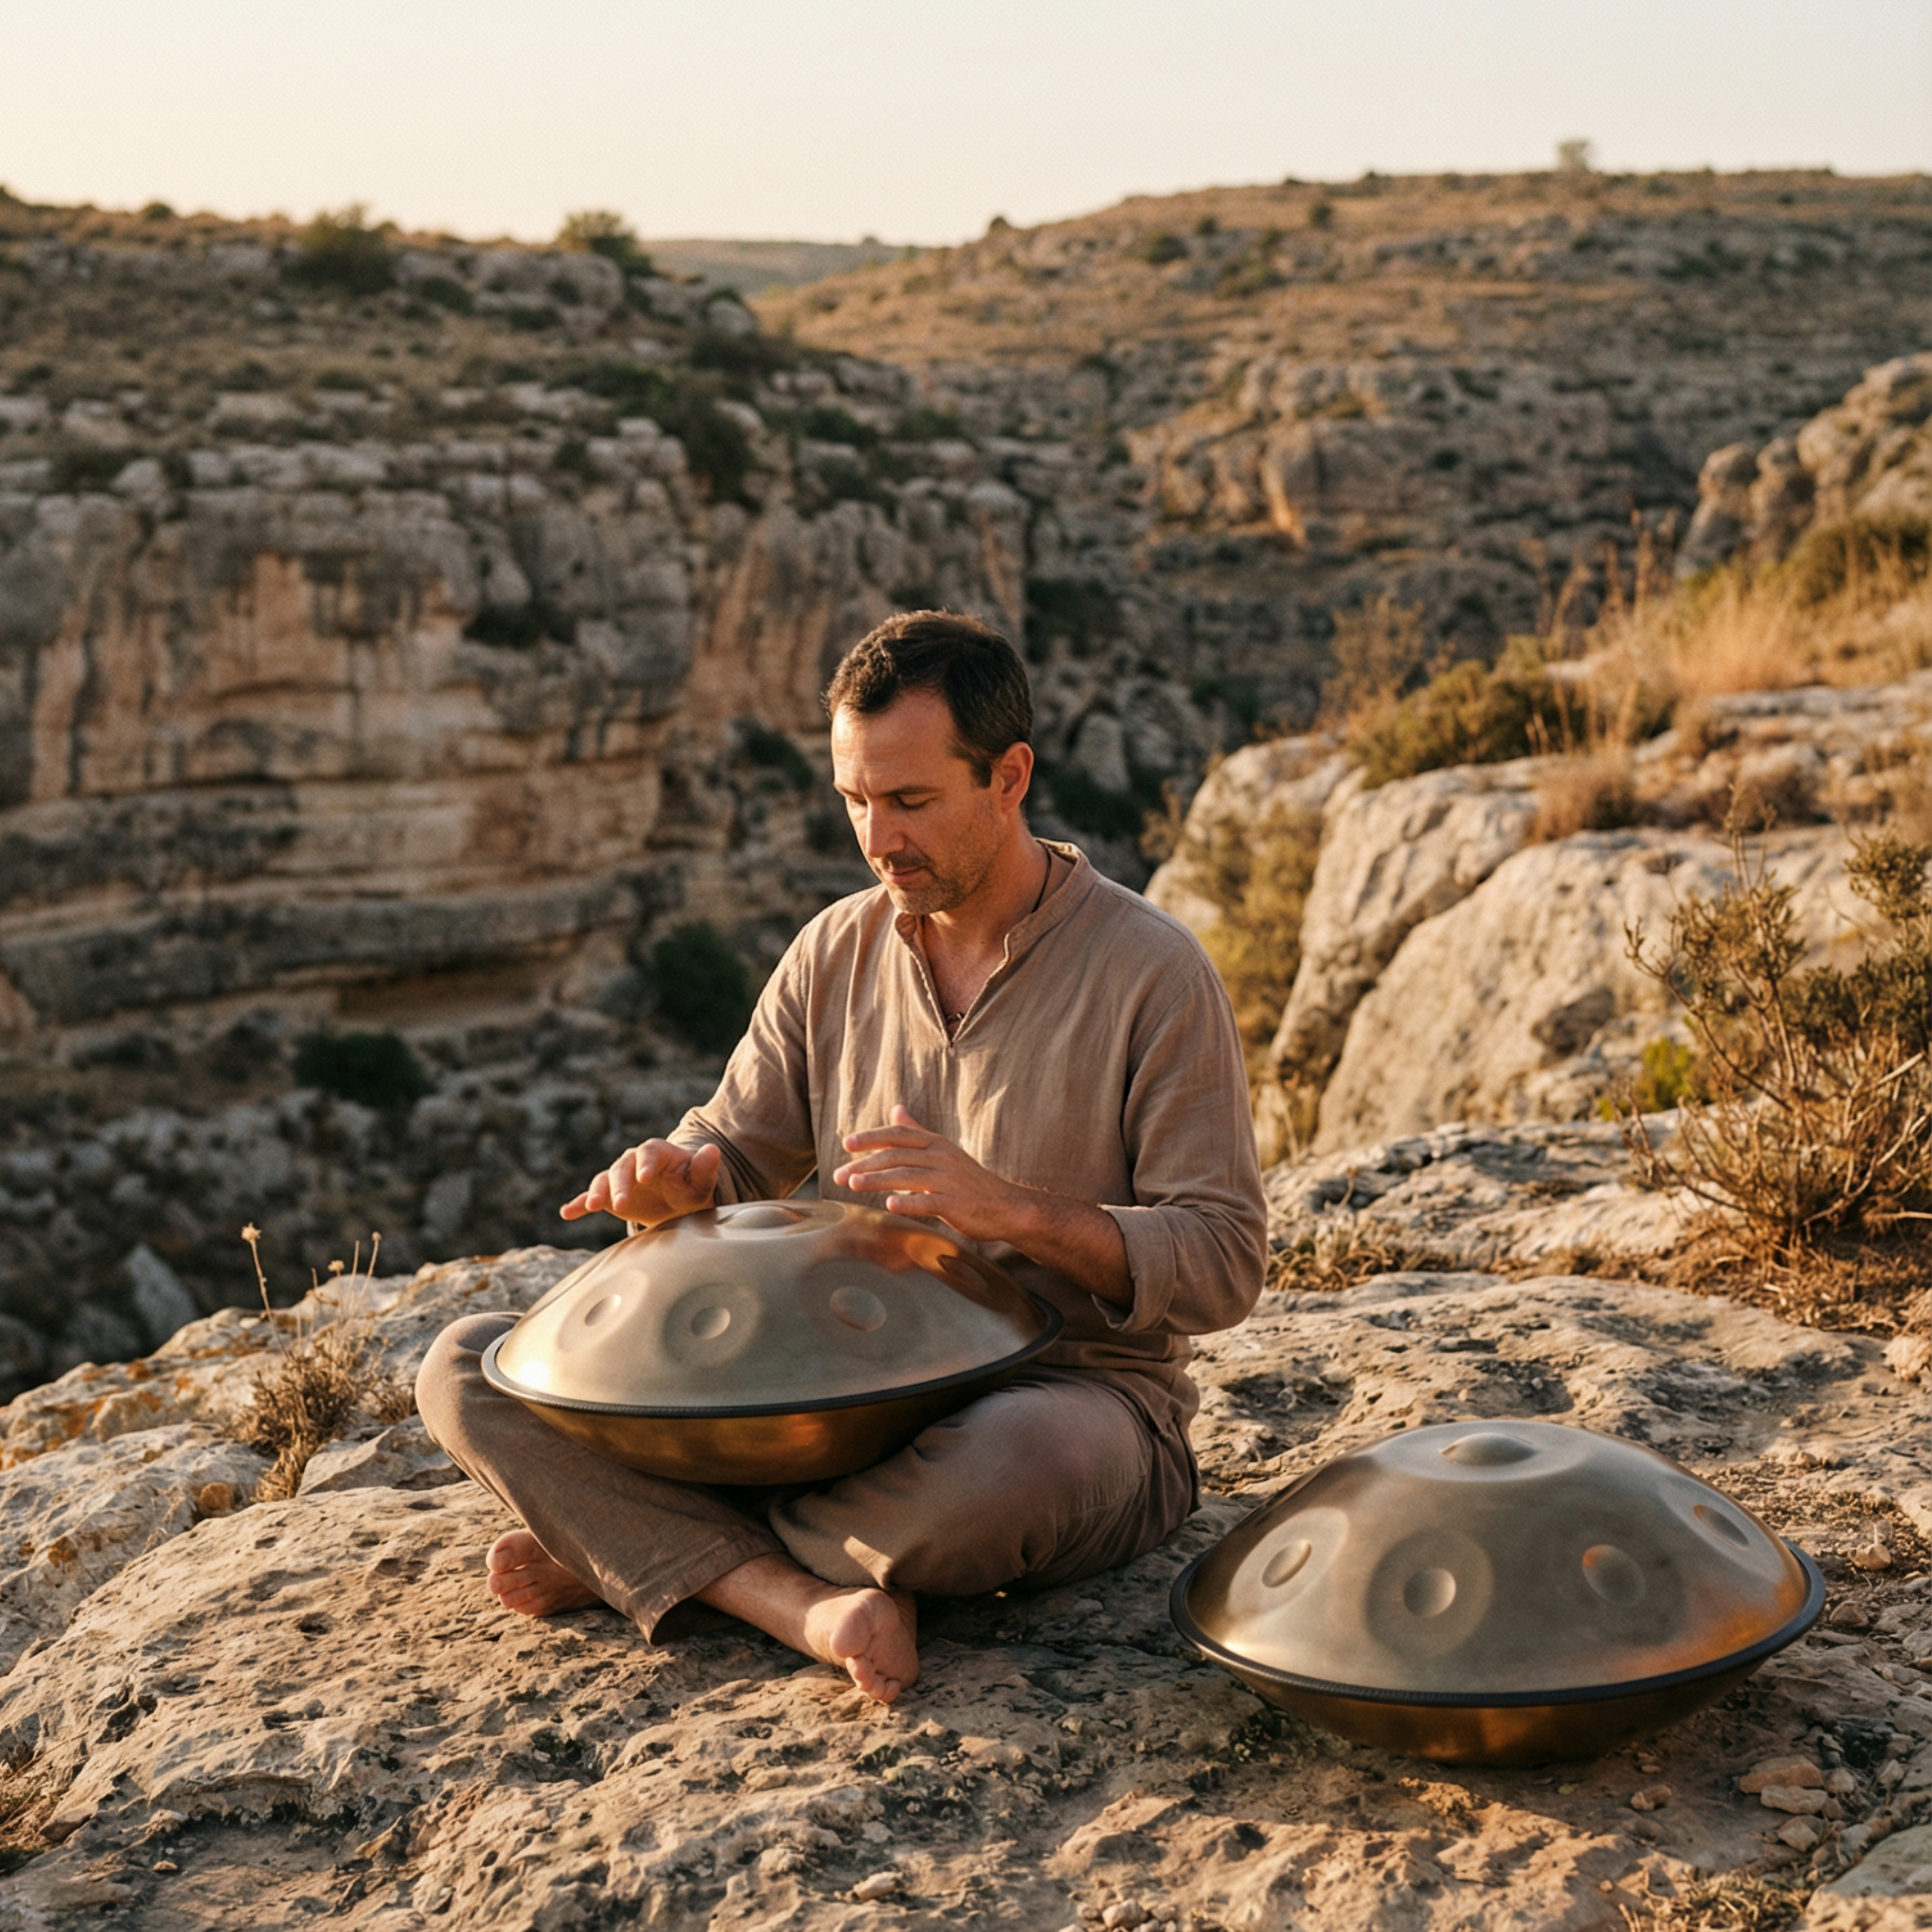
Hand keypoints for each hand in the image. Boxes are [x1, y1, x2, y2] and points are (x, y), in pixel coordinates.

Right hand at [561, 1139, 721, 1226]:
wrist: (678, 1202)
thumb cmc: (692, 1188)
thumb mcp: (701, 1181)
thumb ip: (705, 1167)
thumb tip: (714, 1150)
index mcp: (657, 1153)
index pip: (648, 1152)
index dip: (645, 1163)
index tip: (644, 1177)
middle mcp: (633, 1162)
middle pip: (622, 1168)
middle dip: (620, 1185)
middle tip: (620, 1204)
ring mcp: (618, 1179)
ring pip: (603, 1180)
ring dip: (596, 1193)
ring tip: (592, 1207)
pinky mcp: (608, 1196)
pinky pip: (590, 1198)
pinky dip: (578, 1204)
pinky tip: (566, 1213)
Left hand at [831, 1107, 1021, 1242]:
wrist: (1007, 1206)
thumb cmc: (970, 1181)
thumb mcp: (944, 1150)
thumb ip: (918, 1131)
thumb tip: (896, 1109)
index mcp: (937, 1143)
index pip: (898, 1135)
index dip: (871, 1137)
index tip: (846, 1143)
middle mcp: (942, 1157)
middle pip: (897, 1155)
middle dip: (865, 1164)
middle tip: (838, 1175)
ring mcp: (949, 1180)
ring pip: (907, 1176)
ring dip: (877, 1180)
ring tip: (853, 1184)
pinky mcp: (957, 1204)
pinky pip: (928, 1202)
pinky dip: (908, 1202)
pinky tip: (889, 1205)